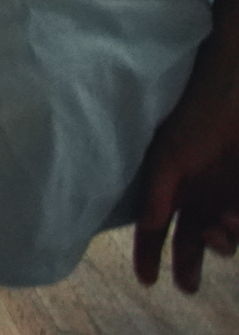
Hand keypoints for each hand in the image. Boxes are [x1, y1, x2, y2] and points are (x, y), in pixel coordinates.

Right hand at [136, 31, 238, 291]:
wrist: (234, 92)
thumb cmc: (197, 116)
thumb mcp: (167, 156)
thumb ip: (156, 193)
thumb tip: (147, 227)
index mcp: (170, 185)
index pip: (155, 227)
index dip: (149, 254)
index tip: (148, 280)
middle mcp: (198, 194)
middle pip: (191, 240)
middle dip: (189, 265)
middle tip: (188, 284)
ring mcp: (226, 194)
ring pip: (223, 238)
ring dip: (221, 242)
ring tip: (221, 225)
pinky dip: (238, 225)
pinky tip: (232, 215)